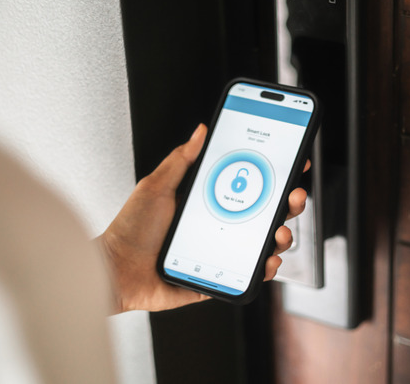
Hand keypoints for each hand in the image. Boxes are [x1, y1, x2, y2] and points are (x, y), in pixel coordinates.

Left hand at [98, 124, 307, 312]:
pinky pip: (249, 274)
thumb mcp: (156, 186)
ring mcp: (221, 252)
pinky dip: (265, 268)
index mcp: (207, 203)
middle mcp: (218, 227)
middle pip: (264, 214)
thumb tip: (201, 131)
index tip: (291, 163)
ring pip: (263, 244)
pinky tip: (268, 259)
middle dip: (288, 203)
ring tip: (278, 232)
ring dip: (281, 236)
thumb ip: (181, 160)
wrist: (116, 271)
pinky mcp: (218, 278)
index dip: (273, 177)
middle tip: (293, 195)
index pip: (247, 187)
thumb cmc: (131, 230)